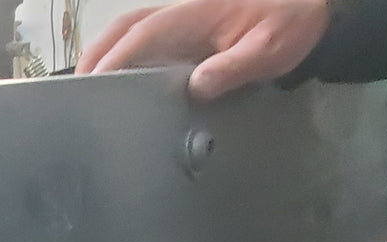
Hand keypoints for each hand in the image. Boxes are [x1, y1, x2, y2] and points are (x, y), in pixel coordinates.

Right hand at [76, 0, 330, 101]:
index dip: (117, 58)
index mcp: (194, 14)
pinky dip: (123, 51)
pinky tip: (117, 75)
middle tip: (77, 87)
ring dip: (105, 50)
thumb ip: (232, 68)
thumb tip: (195, 87)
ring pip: (131, 28)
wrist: (309, 8)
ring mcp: (183, 18)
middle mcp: (181, 12)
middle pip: (126, 27)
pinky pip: (145, 35)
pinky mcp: (188, 27)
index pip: (144, 35)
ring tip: (87, 83)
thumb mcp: (267, 50)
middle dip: (97, 53)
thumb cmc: (289, 25)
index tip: (96, 82)